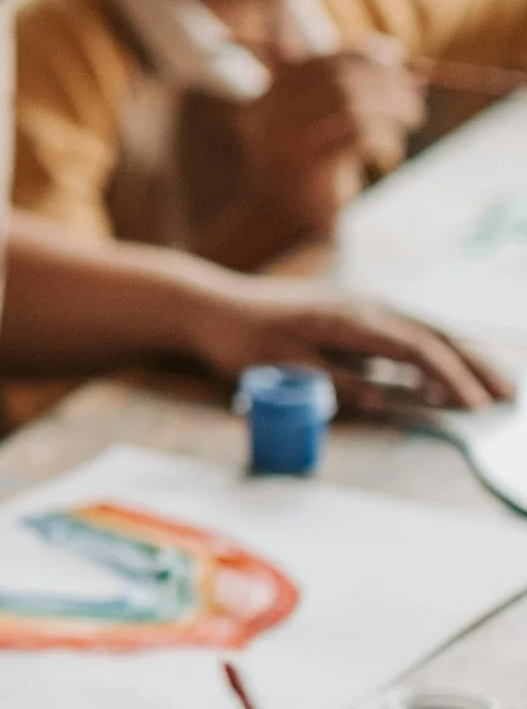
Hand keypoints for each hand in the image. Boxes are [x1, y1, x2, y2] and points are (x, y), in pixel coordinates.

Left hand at [177, 272, 511, 416]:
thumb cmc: (242, 340)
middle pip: (433, 333)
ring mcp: (362, 308)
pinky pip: (407, 333)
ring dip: (463, 356)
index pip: (414, 346)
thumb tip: (383, 402)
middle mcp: (365, 307)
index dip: (448, 376)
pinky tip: (449, 377)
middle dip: (474, 364)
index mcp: (351, 318)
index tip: (474, 404)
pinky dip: (437, 353)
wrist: (212, 305)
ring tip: (497, 385)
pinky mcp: (355, 318)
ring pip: (426, 330)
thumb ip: (333, 384)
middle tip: (509, 395)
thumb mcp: (283, 367)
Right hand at [231, 42, 420, 246]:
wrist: (286, 226)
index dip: (362, 56)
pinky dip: (385, 135)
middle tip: (415, 93)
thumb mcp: (321, 121)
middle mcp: (270, 113)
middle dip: (385, 80)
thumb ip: (347, 86)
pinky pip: (359, 134)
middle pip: (339, 78)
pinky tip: (391, 147)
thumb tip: (393, 50)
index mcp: (269, 96)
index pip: (320, 61)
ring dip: (392, 106)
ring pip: (351, 103)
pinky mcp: (309, 165)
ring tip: (413, 117)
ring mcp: (285, 139)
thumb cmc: (312, 170)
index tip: (396, 59)